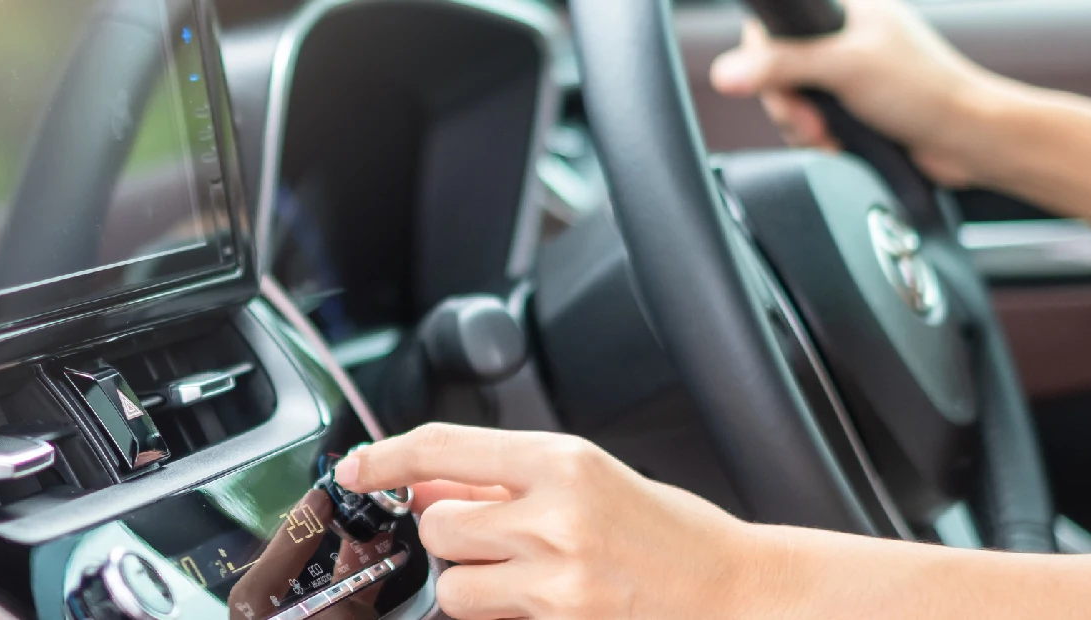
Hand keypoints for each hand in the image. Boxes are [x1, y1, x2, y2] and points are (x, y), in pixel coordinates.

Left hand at [333, 423, 767, 618]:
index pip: (442, 447)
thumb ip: (502, 478)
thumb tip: (425, 484)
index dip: (385, 458)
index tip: (356, 468)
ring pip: (453, 585)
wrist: (734, 591)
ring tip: (526, 577)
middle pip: (439, 525)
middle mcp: (557, 515)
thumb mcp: (589, 479)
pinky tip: (545, 603)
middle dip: (453, 535)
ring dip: (471, 583)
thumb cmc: (665, 533)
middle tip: (499, 538)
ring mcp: (559, 579)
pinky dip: (498, 614)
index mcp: (564, 460)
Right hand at [710, 0, 1008, 185]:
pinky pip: (810, 123)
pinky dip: (818, 140)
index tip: (781, 84)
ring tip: (830, 136)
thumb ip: (782, 65)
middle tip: (810, 119)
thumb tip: (726, 72)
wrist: (967, 140)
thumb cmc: (926, 91)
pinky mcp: (850, 108)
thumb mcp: (845, 68)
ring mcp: (846, 74)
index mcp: (845, 8)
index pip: (774, 24)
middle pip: (776, 68)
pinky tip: (839, 144)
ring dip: (803, 127)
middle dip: (787, 103)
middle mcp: (843, 37)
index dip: (764, 58)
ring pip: (791, 101)